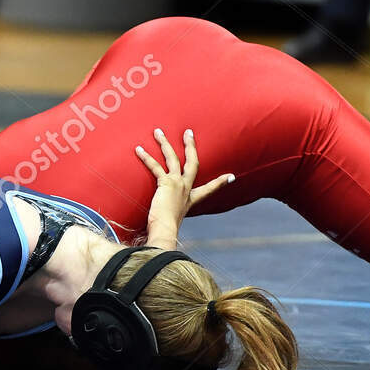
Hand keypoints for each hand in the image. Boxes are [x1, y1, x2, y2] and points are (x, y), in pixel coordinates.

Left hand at [134, 128, 234, 248]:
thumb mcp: (171, 223)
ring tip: (158, 132)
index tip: (231, 177)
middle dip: (190, 146)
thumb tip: (165, 237)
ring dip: (165, 143)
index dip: (220, 183)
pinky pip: (156, 166)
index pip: (209, 189)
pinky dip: (146, 158)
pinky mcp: (167, 183)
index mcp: (190, 199)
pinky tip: (138, 150)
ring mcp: (178, 184)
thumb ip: (168, 223)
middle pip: (193, 162)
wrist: (165, 231)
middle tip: (189, 133)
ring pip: (173, 158)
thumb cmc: (165, 231)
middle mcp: (186, 189)